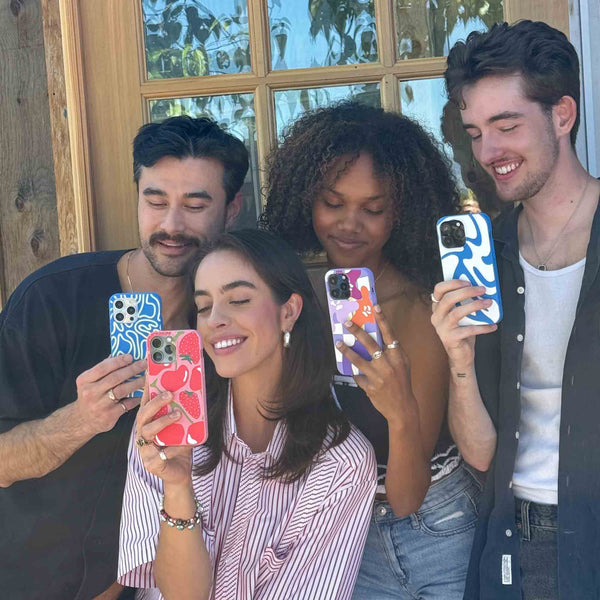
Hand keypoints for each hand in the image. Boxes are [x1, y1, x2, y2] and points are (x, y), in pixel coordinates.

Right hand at [73, 354, 145, 435]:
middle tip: (144, 364)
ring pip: (122, 390)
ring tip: (146, 377)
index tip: (131, 356)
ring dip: (137, 382)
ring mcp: (99, 405)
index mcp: (84, 380)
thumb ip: (103, 370)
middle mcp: (90, 392)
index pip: (102, 367)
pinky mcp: (109, 416)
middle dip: (132, 369)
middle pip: (114, 378)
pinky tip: (143, 393)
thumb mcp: (90, 382)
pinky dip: (136, 398)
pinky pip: (127, 404)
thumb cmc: (91, 396)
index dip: (118, 361)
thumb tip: (123, 355)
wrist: (83, 421)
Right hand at [136, 383, 192, 487]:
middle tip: (169, 393)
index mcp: (149, 421)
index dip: (147, 387)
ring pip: (147, 432)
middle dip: (155, 402)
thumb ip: (185, 412)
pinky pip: (159, 455)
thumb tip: (194, 391)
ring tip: (177, 414)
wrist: (179, 473)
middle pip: (143, 414)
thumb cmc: (179, 445)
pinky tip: (181, 445)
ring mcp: (145, 448)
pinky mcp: (151, 463)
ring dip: (162, 421)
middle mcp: (143, 432)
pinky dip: (171, 449)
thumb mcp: (184, 426)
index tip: (150, 371)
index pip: (146, 402)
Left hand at [336, 306, 416, 428]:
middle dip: (357, 332)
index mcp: (398, 357)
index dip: (383, 320)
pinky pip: (358, 376)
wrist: (402, 408)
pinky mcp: (370, 387)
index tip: (375, 307)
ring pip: (358, 360)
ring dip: (347, 351)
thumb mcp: (402, 365)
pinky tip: (351, 370)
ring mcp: (378, 377)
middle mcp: (388, 365)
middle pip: (370, 344)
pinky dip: (354, 373)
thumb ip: (391, 352)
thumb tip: (375, 338)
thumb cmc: (402, 383)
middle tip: (347, 323)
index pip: (390, 334)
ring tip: (339, 343)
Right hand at [430, 280, 496, 368]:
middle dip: (466, 292)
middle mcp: (436, 317)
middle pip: (448, 299)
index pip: (438, 290)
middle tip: (482, 289)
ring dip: (475, 306)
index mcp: (437, 308)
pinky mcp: (450, 339)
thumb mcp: (461, 315)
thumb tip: (480, 288)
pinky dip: (482, 327)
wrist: (460, 355)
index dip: (452, 283)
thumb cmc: (462, 332)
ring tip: (488, 303)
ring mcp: (442, 328)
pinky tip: (492, 325)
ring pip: (457, 313)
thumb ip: (464, 303)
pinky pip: (468, 330)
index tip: (468, 282)